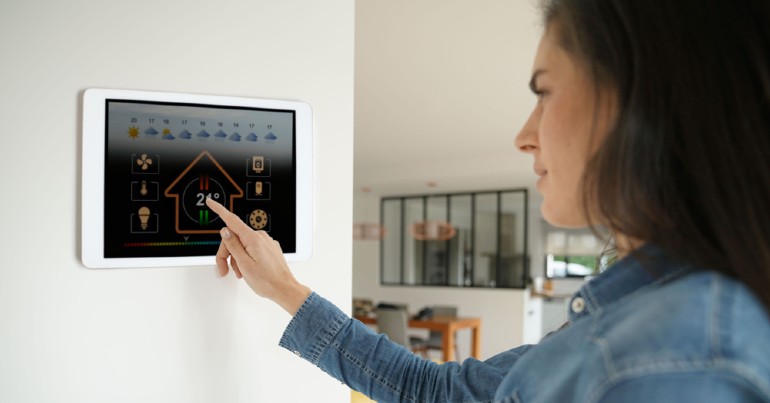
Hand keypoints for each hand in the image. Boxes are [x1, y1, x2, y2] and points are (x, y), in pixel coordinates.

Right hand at [206, 198, 310, 314]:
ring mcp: (266, 242)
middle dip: (226, 254)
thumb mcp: (244, 264)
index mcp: (253, 238)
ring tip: (239, 273)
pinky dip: (245, 258)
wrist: (284, 289)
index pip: (232, 220)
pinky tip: (246, 270)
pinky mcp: (269, 248)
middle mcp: (260, 237)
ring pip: (242, 245)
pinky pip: (251, 249)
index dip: (219, 210)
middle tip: (224, 270)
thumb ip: (233, 245)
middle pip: (234, 238)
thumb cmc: (267, 280)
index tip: (211, 202)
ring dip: (236, 258)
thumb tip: (225, 230)